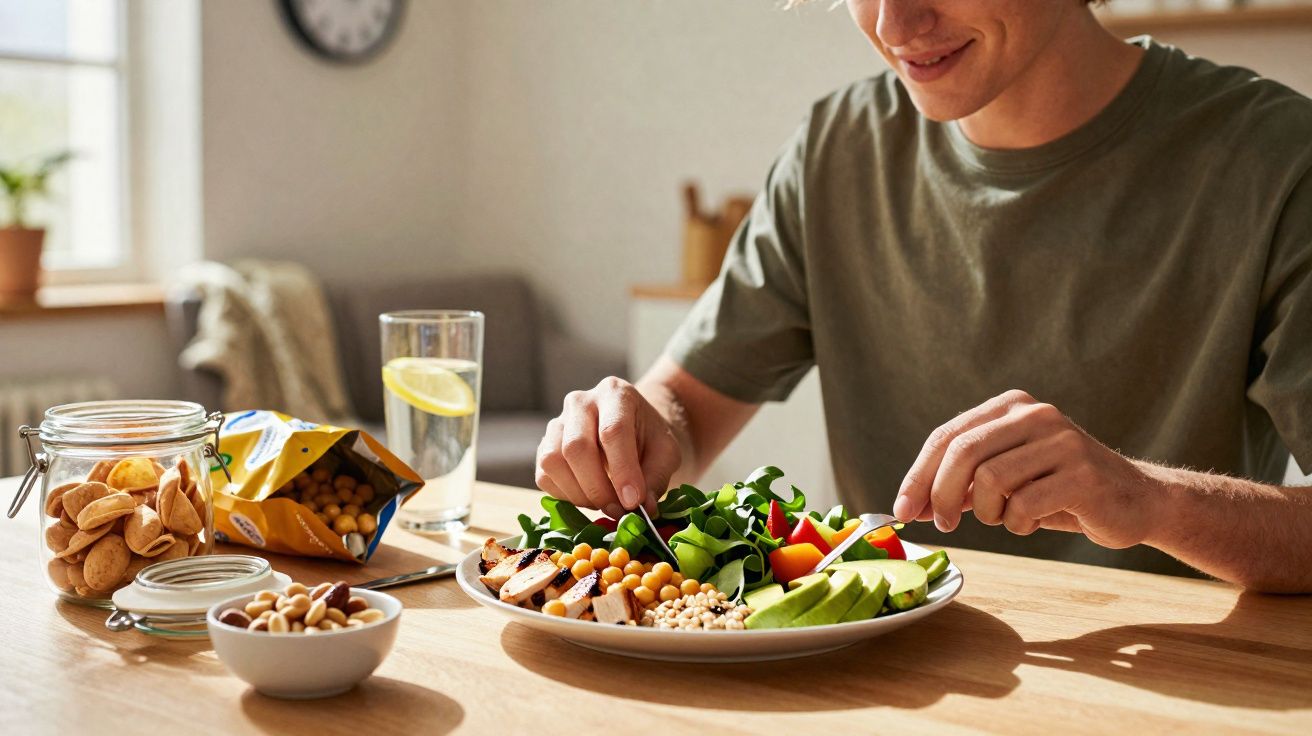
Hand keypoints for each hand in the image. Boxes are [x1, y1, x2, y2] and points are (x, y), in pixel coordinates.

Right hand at [535, 377, 681, 517]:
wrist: (631, 429)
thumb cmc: (649, 438)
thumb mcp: (666, 452)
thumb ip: (656, 477)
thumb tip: (645, 508)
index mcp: (615, 394)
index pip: (613, 431)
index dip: (623, 471)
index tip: (634, 502)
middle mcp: (580, 402)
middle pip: (576, 446)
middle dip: (598, 488)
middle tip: (618, 511)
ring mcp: (557, 422)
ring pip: (553, 461)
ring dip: (579, 494)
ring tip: (605, 504)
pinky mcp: (544, 445)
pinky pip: (544, 476)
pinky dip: (566, 495)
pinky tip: (589, 497)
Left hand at [892, 390, 1165, 549]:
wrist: (1135, 501)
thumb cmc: (1060, 492)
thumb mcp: (1005, 480)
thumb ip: (961, 484)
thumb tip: (911, 504)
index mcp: (1011, 407)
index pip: (947, 436)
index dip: (918, 475)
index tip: (903, 509)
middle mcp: (1035, 414)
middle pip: (962, 452)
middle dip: (941, 495)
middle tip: (943, 524)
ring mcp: (1062, 440)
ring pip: (990, 480)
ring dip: (987, 513)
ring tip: (1006, 518)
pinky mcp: (1082, 473)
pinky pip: (1024, 504)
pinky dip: (1018, 523)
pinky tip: (1032, 522)